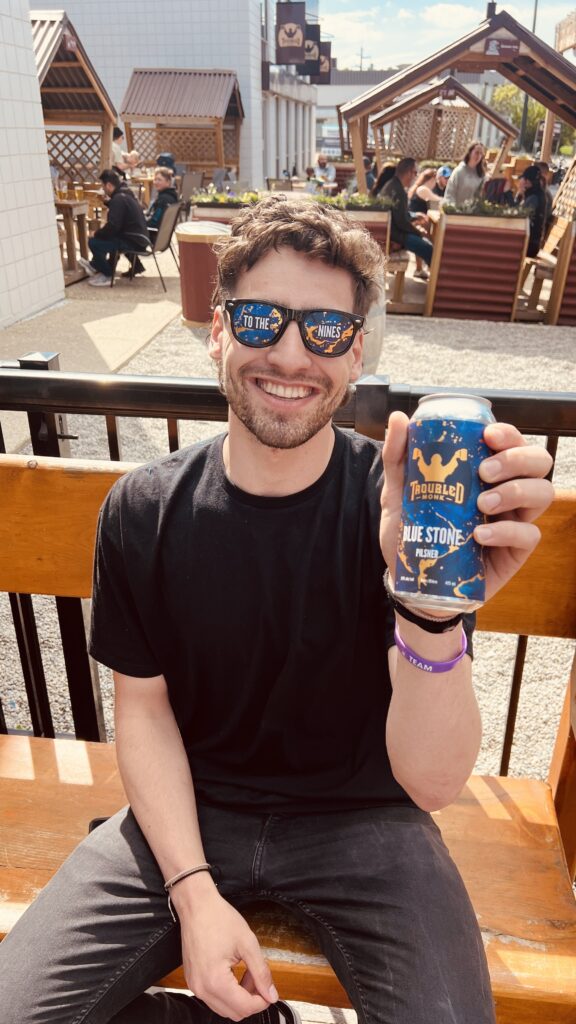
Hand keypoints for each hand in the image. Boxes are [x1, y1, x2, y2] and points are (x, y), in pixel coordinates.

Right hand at [174, 883, 277, 1020]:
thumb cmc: (218, 919)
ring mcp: (195, 986)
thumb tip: (271, 994)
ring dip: (239, 997)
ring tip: (246, 972)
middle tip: (257, 978)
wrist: (196, 906)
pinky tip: (234, 972)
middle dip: (251, 999)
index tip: (270, 990)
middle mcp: (201, 989)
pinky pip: (213, 998)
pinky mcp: (193, 981)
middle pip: (234, 1013)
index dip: (262, 1001)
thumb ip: (261, 972)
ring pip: (223, 1008)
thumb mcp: (248, 943)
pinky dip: (227, 992)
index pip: (245, 1008)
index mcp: (215, 981)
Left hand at [380, 413, 553, 602]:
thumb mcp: (399, 493)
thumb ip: (398, 458)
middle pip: (538, 462)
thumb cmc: (415, 533)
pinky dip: (507, 531)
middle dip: (516, 459)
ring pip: (543, 493)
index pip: (513, 442)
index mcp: (486, 471)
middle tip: (484, 471)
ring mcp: (515, 520)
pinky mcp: (516, 551)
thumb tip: (399, 419)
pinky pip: (529, 534)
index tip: (488, 435)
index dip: (509, 434)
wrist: (414, 582)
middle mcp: (508, 491)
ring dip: (516, 491)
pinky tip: (480, 536)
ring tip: (482, 504)